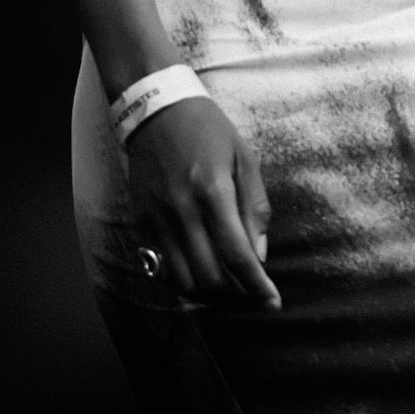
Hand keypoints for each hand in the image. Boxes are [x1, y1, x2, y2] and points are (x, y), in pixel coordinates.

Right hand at [127, 96, 280, 308]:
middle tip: (252, 293)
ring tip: (230, 287)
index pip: (237, 255)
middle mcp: (182, 212)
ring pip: (184, 283)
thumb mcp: (244, 157)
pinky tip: (202, 274)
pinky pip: (162, 270)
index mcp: (213, 191)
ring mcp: (158, 221)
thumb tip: (259, 254)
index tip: (272, 303)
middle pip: (210, 278)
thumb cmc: (208, 130)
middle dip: (236, 295)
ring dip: (210, 295)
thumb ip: (255, 206)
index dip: (257, 286)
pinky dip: (185, 282)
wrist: (156, 110)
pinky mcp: (142, 224)